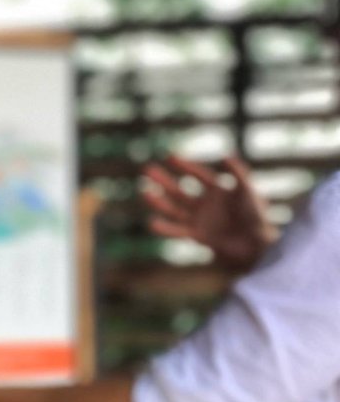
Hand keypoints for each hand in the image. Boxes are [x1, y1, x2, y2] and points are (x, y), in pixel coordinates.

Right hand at [141, 155, 274, 271]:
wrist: (257, 245)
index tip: (169, 157)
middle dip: (164, 180)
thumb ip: (238, 173)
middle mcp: (206, 204)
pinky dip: (164, 228)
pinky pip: (177, 230)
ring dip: (159, 201)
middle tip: (147, 170)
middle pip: (180, 190)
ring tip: (143, 192)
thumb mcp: (248, 191)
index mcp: (219, 191)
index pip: (198, 175)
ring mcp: (199, 220)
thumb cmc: (256, 216)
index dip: (184, 166)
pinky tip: (151, 223)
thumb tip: (224, 156)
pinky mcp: (196, 235)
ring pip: (174, 209)